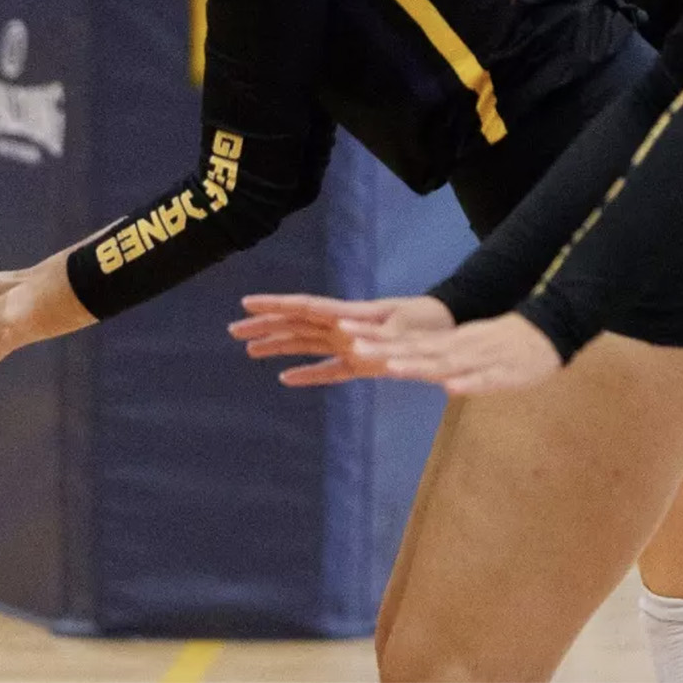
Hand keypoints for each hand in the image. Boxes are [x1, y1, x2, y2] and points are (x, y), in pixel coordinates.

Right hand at [231, 293, 451, 386]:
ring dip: (279, 345)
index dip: (275, 305)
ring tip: (249, 350)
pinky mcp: (362, 362)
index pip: (305, 307)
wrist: (449, 324)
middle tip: (233, 330)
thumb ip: (374, 330)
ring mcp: (350, 344)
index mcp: (349, 314)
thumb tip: (341, 327)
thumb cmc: (427, 320)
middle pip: (297, 325)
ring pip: (306, 344)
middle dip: (266, 325)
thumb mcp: (403, 322)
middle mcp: (343, 327)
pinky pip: (328, 369)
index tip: (247, 303)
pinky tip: (286, 378)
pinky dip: (308, 374)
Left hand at [349, 312, 562, 397]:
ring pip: (446, 364)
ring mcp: (480, 360)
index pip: (406, 343)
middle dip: (387, 351)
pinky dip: (468, 384)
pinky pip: (484, 380)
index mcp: (448, 343)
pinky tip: (451, 389)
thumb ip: (436, 357)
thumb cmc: (502, 344)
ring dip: (419, 366)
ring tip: (392, 366)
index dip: (377, 341)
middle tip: (354, 346)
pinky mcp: (504, 373)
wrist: (546, 332)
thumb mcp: (464, 347)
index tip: (347, 337)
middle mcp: (457, 349)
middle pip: (417, 351)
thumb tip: (403, 361)